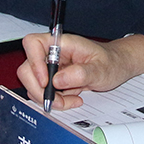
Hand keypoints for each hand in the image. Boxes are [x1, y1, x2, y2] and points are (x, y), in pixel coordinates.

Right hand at [16, 33, 143, 109]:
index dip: (33, 62)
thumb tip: (58, 80)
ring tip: (70, 100)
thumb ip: (81, 73)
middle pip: (27, 68)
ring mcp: (51, 67)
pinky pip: (43, 92)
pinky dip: (54, 100)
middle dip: (40, 89)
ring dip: (48, 98)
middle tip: (57, 99)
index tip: (46, 81)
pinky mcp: (52, 80)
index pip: (33, 43)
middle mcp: (52, 53)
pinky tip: (71, 99)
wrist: (117, 67)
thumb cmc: (111, 62)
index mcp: (61, 43)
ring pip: (33, 83)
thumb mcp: (101, 69)